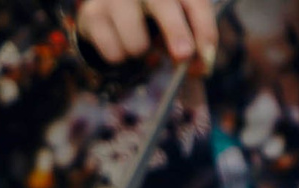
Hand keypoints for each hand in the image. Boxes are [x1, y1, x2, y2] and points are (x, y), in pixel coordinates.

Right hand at [75, 0, 217, 63]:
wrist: (105, 7)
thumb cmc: (149, 17)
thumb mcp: (173, 23)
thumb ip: (190, 44)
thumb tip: (200, 69)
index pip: (195, 4)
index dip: (204, 32)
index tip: (205, 60)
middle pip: (164, 5)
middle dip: (177, 33)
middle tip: (183, 56)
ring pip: (136, 42)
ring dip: (141, 54)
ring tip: (137, 43)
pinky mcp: (93, 15)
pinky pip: (114, 52)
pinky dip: (120, 57)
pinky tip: (117, 42)